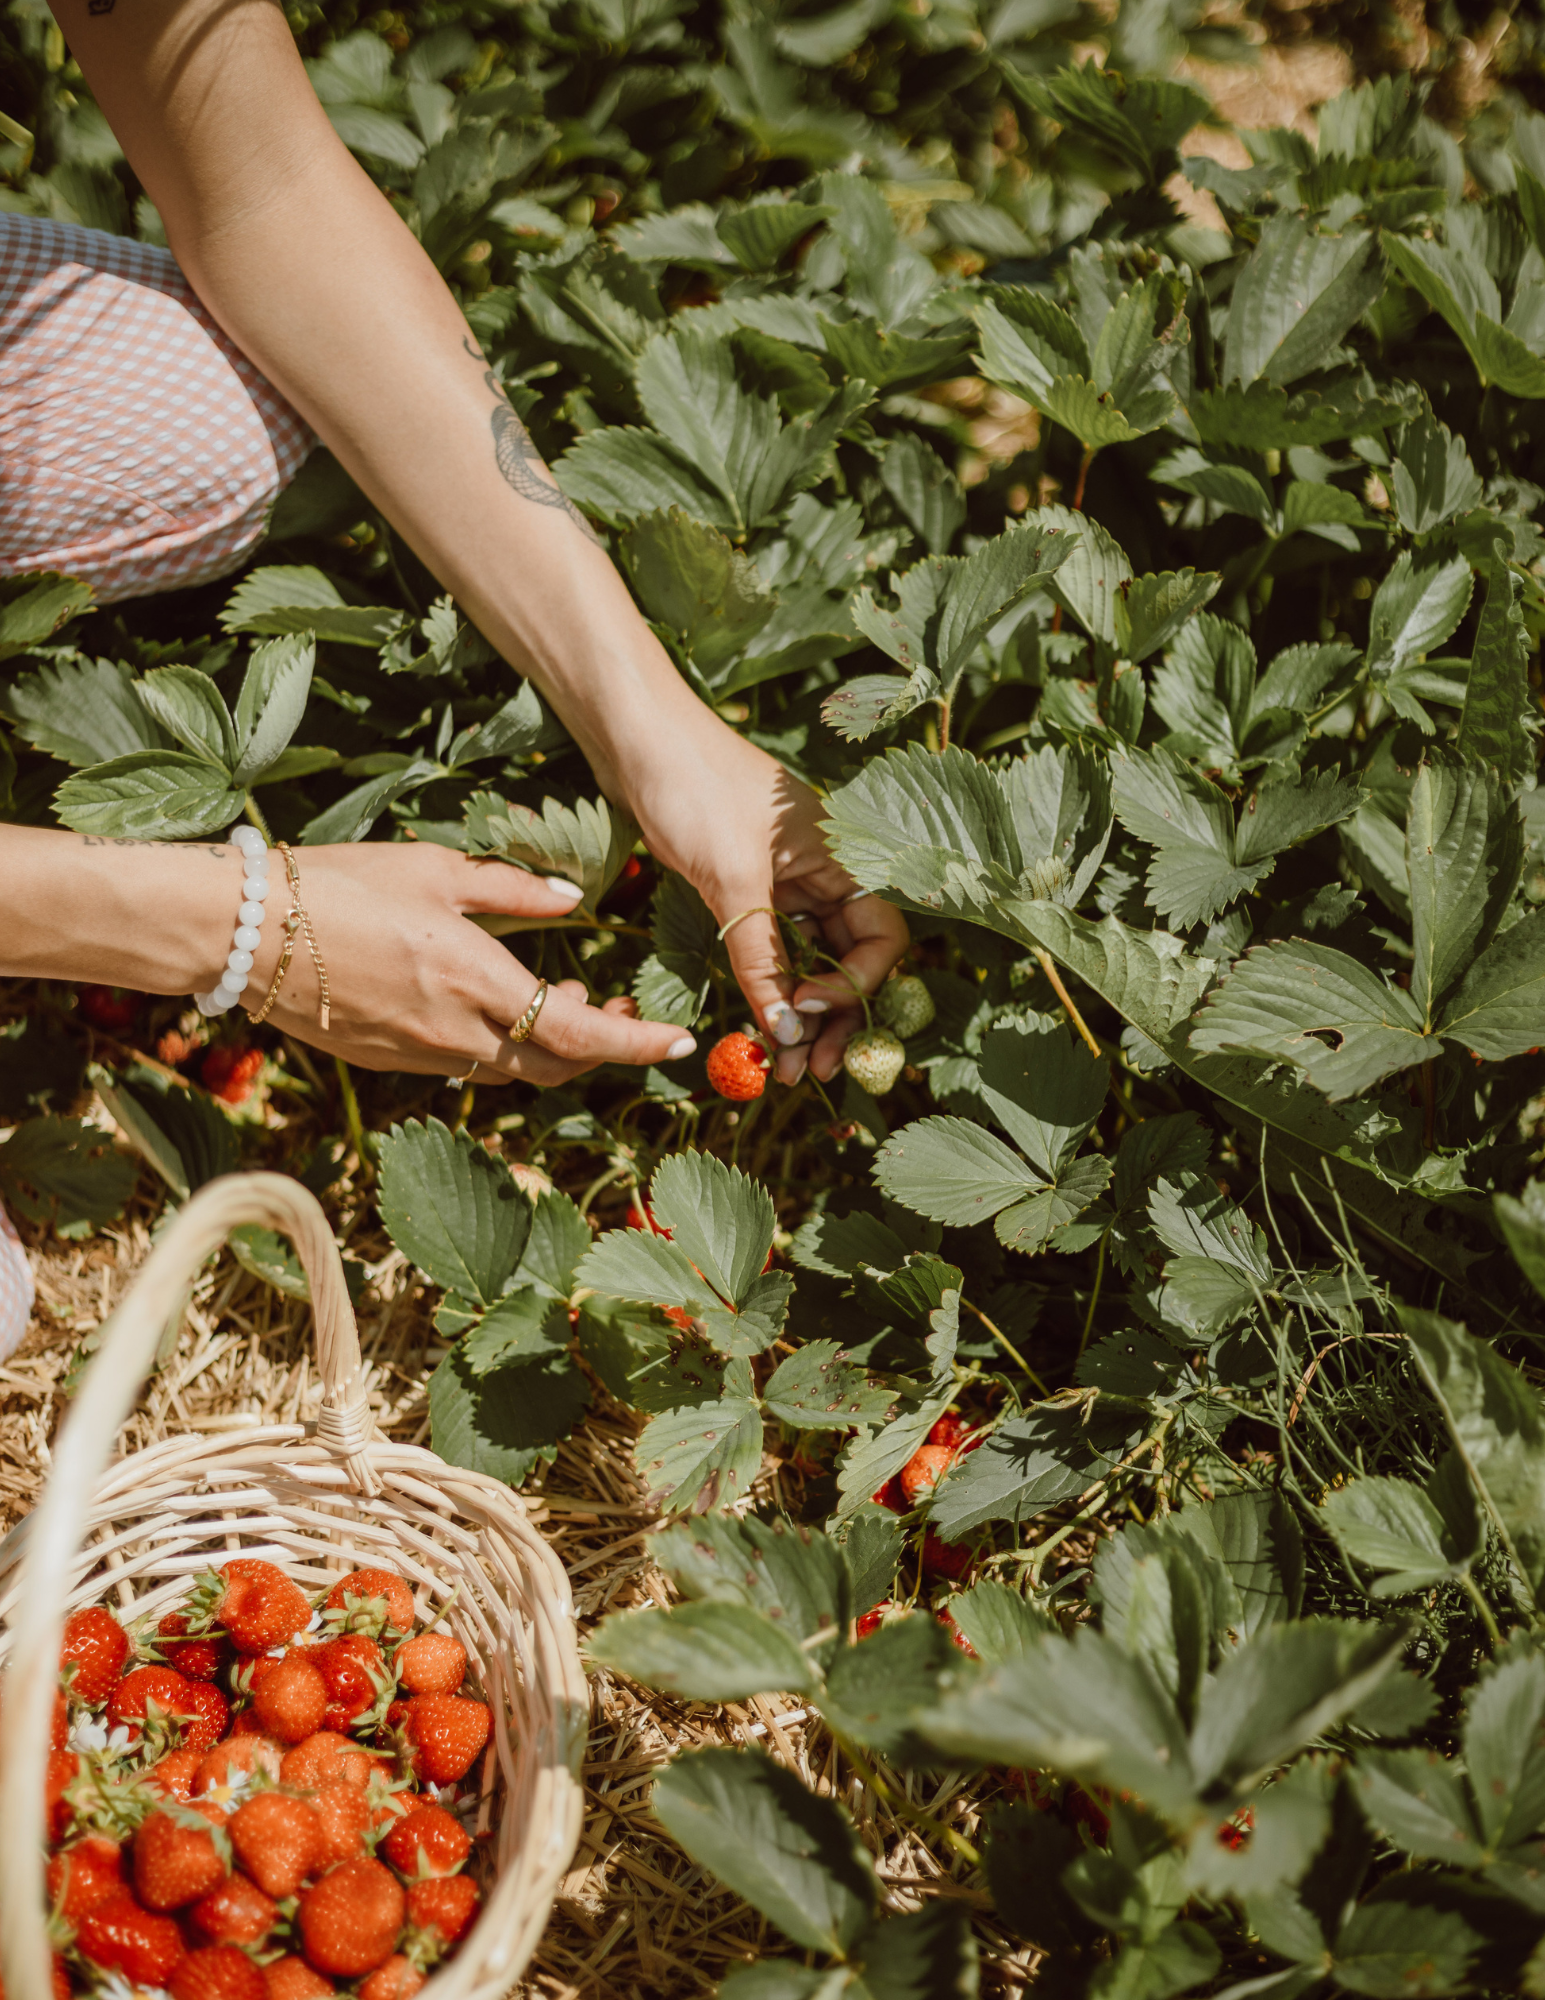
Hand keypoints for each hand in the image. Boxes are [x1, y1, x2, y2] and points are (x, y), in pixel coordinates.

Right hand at [237, 842, 695, 1083]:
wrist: (242, 931)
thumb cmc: (338, 885)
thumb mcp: (436, 870)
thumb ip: (513, 891)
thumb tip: (572, 901)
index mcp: (476, 979)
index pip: (579, 1036)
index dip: (636, 1044)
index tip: (678, 1040)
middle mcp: (454, 1031)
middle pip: (554, 1067)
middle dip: (599, 1048)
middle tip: (618, 1012)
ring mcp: (418, 1055)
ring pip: (510, 1072)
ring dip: (548, 1050)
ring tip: (562, 1003)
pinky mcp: (387, 1062)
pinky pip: (462, 1066)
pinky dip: (497, 1048)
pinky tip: (494, 1009)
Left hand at [617, 709, 908, 1084]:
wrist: (634, 734)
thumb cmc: (693, 786)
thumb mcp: (732, 879)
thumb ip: (763, 957)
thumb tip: (788, 1032)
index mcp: (847, 855)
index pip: (882, 938)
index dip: (854, 985)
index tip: (806, 1011)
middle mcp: (827, 870)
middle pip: (851, 959)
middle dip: (832, 1018)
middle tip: (806, 1074)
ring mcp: (788, 880)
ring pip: (810, 960)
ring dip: (797, 1012)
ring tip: (778, 1067)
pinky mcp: (747, 886)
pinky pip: (772, 947)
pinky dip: (767, 986)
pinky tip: (757, 1023)